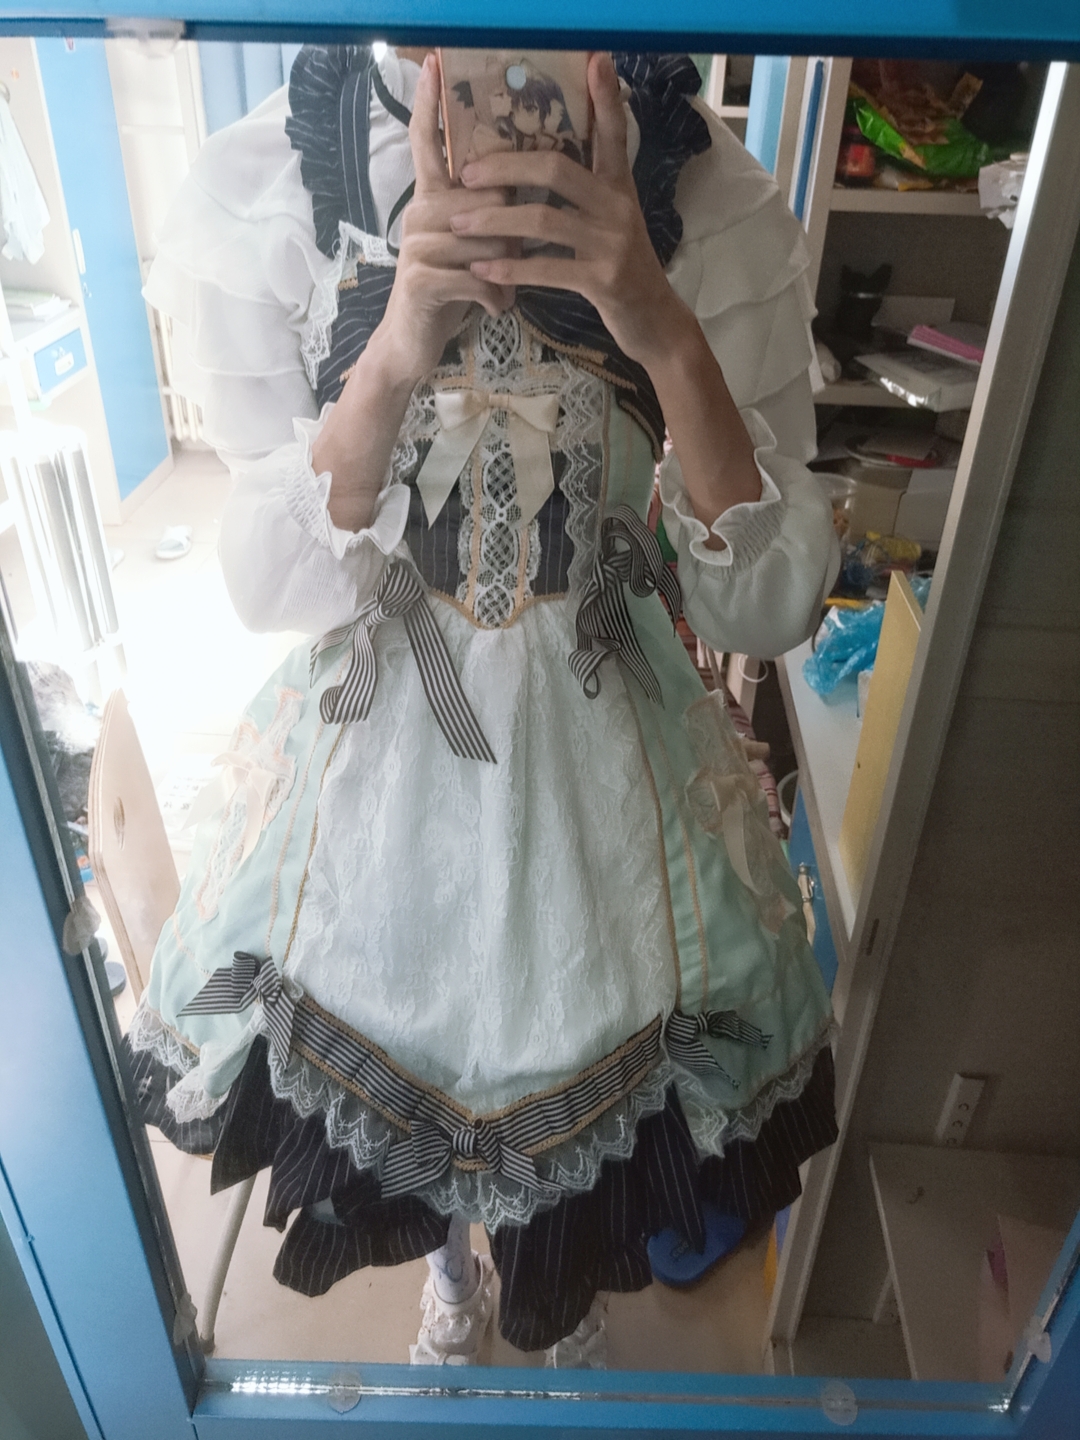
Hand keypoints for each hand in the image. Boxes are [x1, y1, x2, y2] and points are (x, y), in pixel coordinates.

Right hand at [374, 52, 515, 386]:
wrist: (414, 343)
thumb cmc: (454, 290)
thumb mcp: (473, 245)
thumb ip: (488, 213)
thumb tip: (520, 183)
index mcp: (433, 198)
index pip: (428, 142)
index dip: (431, 105)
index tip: (434, 63)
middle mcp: (420, 213)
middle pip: (486, 198)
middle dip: (511, 232)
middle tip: (510, 263)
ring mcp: (417, 246)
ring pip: (487, 239)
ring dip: (507, 271)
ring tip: (503, 291)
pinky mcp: (422, 280)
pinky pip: (477, 275)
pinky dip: (495, 296)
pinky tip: (497, 308)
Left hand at [451, 52, 690, 368]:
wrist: (654, 322)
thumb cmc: (622, 270)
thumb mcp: (613, 222)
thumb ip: (587, 192)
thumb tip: (542, 163)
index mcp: (619, 186)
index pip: (612, 132)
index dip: (605, 97)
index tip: (595, 59)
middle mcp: (618, 207)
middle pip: (556, 168)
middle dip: (505, 166)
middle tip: (465, 173)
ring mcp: (612, 244)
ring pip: (543, 220)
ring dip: (494, 222)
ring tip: (458, 224)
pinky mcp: (603, 280)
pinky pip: (547, 269)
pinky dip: (510, 269)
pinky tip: (482, 270)